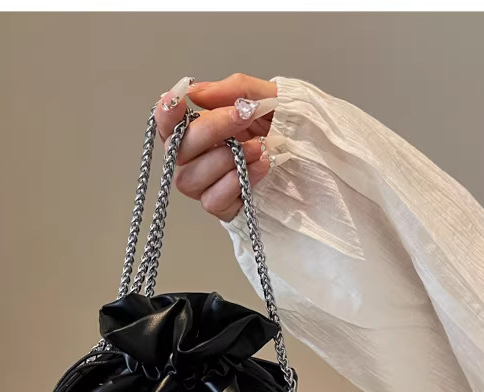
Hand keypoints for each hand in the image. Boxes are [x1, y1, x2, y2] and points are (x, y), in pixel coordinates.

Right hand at [155, 74, 283, 221]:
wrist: (319, 160)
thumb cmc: (289, 128)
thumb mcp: (268, 98)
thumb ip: (234, 90)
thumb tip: (195, 91)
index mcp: (201, 129)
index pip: (167, 125)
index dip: (165, 115)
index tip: (179, 103)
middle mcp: (196, 160)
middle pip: (176, 152)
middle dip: (210, 130)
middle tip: (243, 117)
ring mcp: (208, 186)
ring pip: (189, 179)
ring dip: (225, 159)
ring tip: (258, 148)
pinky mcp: (224, 208)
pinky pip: (211, 201)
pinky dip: (235, 182)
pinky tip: (261, 168)